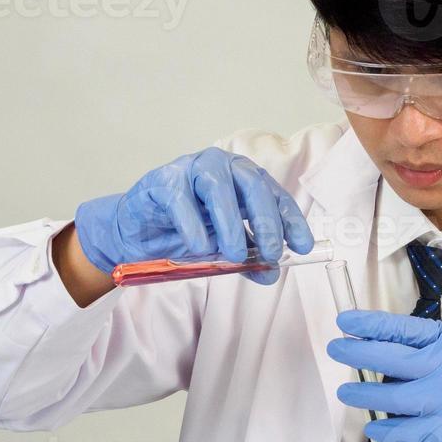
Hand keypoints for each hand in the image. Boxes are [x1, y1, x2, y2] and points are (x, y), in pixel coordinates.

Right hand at [74, 148, 313, 283]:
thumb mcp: (223, 249)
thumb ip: (248, 259)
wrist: (138, 233)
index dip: (291, 220)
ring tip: (234, 254)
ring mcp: (191, 170)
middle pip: (253, 185)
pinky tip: (200, 247)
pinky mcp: (162, 181)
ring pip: (218, 188)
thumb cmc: (186, 233)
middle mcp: (222, 168)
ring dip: (230, 223)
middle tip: (272, 253)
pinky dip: (193, 225)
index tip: (302, 246)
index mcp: (243, 180)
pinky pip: (181, 200)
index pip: (275, 195)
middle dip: (266, 221)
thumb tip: (271, 273)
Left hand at [327, 310, 441, 441]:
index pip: (406, 329)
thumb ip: (429, 348)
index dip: (372, 325)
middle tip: (336, 349)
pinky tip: (373, 427)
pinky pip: (411, 431)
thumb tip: (378, 348)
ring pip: (398, 398)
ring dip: (367, 395)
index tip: (345, 321)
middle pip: (396, 359)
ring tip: (346, 392)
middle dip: (360, 353)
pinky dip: (389, 430)